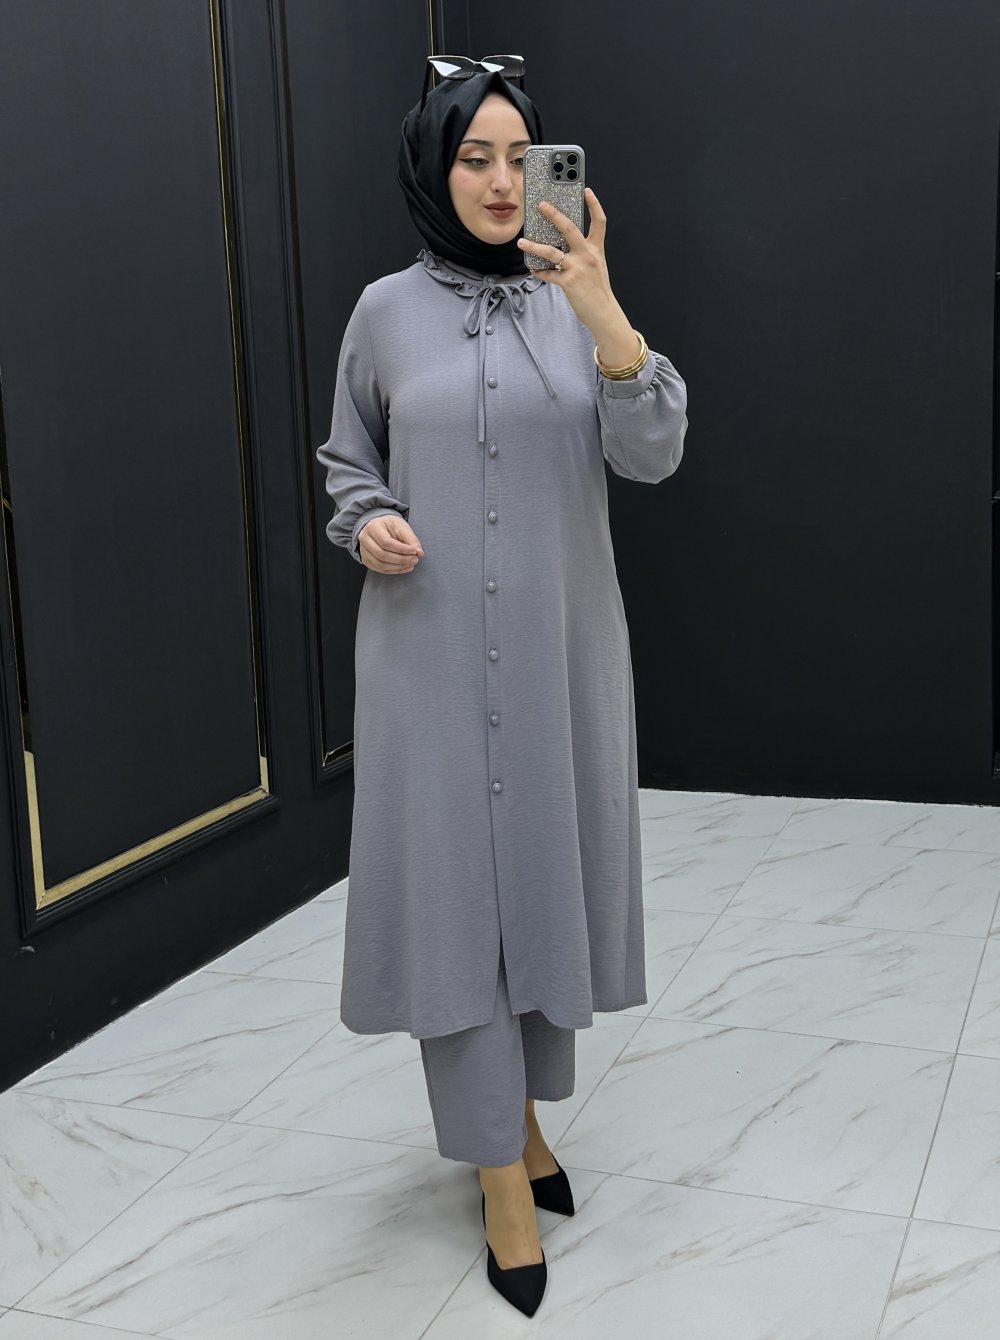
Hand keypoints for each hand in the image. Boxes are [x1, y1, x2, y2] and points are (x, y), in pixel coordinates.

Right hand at [358, 514, 423, 573]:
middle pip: (382, 555)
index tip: (415, 552)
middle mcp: (364, 538)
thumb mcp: (402, 527)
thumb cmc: (390, 526)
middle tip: (415, 560)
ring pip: (380, 564)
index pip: (386, 542)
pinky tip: (403, 568)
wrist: (379, 527)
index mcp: (373, 527)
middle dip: (401, 560)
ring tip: (411, 564)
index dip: (402, 549)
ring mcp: (363, 550)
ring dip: (398, 567)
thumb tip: (419, 553)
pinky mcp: (366, 559)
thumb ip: (411, 540)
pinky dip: (393, 570)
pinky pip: (379, 569)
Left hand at [516, 187, 615, 333]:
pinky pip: (548, 274)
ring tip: (521, 242)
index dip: (594, 205)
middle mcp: (587, 256)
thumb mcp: (596, 266)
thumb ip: (583, 253)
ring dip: (533, 246)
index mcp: (596, 249)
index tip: (587, 190)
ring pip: (551, 252)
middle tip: (541, 205)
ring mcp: (577, 269)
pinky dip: (539, 271)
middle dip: (554, 215)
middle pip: (569, 228)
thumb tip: (562, 245)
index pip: (599, 222)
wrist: (604, 313)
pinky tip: (533, 269)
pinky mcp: (568, 282)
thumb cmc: (597, 290)